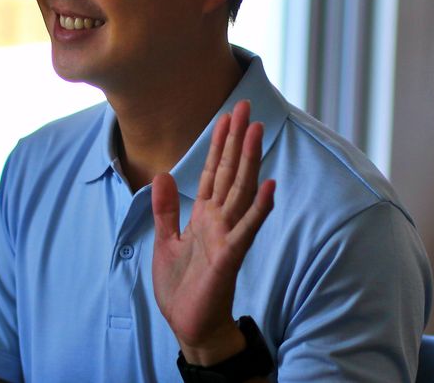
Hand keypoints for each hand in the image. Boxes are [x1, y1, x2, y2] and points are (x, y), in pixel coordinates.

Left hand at [151, 100, 274, 365]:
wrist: (189, 326)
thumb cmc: (181, 287)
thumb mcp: (165, 241)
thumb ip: (166, 209)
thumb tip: (162, 174)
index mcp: (204, 216)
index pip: (213, 172)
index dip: (218, 144)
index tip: (226, 115)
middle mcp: (219, 220)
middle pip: (230, 172)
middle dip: (236, 140)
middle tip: (244, 106)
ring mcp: (228, 236)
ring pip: (241, 191)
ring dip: (249, 161)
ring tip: (257, 131)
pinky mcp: (230, 256)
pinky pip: (247, 228)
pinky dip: (259, 207)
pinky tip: (270, 185)